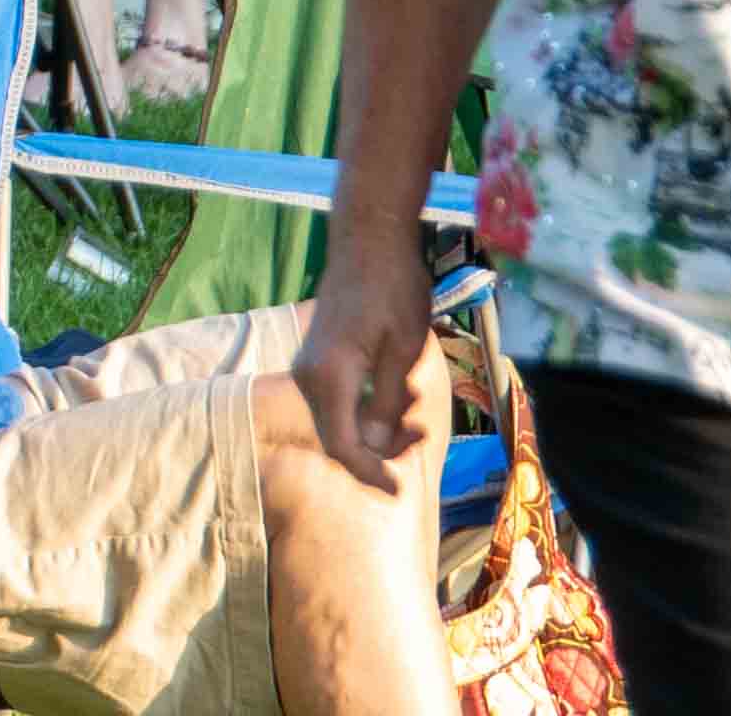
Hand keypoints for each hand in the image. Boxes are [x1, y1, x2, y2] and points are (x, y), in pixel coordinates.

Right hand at [295, 236, 447, 496]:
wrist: (368, 242)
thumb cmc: (392, 291)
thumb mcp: (402, 351)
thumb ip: (386, 401)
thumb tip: (376, 446)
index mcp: (329, 377)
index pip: (342, 444)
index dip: (369, 472)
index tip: (399, 489)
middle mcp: (310, 374)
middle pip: (337, 434)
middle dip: (378, 450)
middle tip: (419, 439)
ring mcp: (310, 364)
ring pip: (338, 417)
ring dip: (374, 428)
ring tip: (414, 417)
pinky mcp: (319, 356)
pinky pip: (338, 398)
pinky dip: (366, 408)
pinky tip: (396, 397)